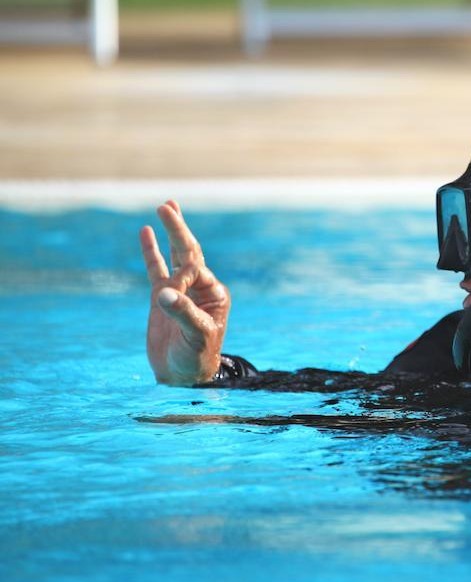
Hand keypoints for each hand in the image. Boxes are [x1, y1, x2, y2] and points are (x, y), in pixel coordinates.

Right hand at [140, 200, 230, 385]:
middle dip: (178, 228)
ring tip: (167, 206)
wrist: (183, 377)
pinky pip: (155, 268)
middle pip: (188, 250)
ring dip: (170, 232)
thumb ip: (183, 313)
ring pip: (174, 255)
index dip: (180, 275)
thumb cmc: (197, 358)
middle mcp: (200, 287)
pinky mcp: (163, 297)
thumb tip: (165, 293)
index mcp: (214, 292)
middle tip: (168, 204)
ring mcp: (180, 290)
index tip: (169, 296)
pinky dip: (151, 250)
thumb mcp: (197, 336)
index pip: (195, 269)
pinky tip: (146, 232)